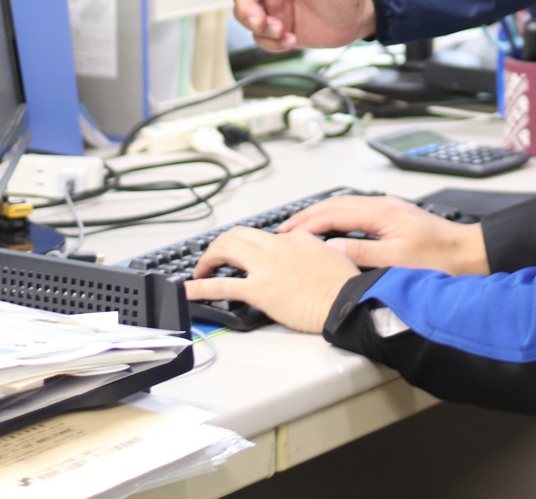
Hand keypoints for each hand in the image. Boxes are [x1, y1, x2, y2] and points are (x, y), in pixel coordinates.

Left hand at [186, 227, 359, 332]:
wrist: (345, 300)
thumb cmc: (343, 285)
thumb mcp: (332, 254)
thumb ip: (314, 250)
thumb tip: (311, 251)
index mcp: (294, 239)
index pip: (263, 236)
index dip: (248, 246)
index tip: (244, 256)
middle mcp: (276, 246)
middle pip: (236, 235)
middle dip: (219, 246)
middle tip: (213, 259)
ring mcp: (265, 267)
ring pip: (225, 250)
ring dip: (207, 259)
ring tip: (200, 271)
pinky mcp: (259, 290)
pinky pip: (221, 286)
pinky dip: (201, 287)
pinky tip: (190, 290)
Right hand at [199, 0, 375, 51]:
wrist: (361, 17)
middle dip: (248, 13)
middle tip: (264, 22)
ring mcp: (275, 9)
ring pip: (249, 20)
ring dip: (262, 29)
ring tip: (284, 32)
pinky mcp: (281, 29)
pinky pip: (262, 38)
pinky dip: (272, 43)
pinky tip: (291, 40)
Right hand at [280, 195, 489, 274]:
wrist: (469, 253)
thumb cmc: (440, 259)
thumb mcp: (396, 261)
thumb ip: (360, 253)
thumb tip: (328, 247)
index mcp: (380, 212)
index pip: (333, 212)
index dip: (306, 223)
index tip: (286, 233)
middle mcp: (382, 205)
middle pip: (335, 204)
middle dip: (307, 216)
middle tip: (284, 230)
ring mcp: (388, 209)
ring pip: (345, 206)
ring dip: (321, 216)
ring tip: (301, 230)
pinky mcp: (393, 216)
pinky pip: (356, 212)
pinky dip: (336, 219)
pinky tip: (332, 230)